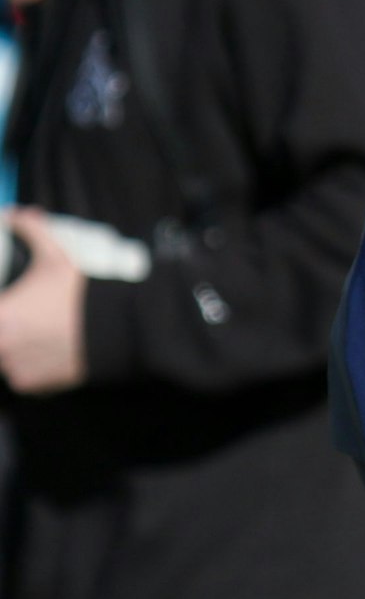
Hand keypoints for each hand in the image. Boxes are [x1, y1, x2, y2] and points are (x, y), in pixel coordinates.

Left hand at [0, 209, 85, 393]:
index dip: (3, 311)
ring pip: (4, 358)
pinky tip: (46, 354)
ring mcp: (14, 368)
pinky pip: (19, 378)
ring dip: (14, 350)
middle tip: (27, 320)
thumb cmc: (82, 294)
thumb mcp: (56, 257)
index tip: (11, 307)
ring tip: (37, 337)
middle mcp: (1, 345)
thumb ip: (31, 231)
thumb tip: (17, 212)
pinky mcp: (30, 386)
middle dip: (6, 328)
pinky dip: (28, 369)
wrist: (118, 330)